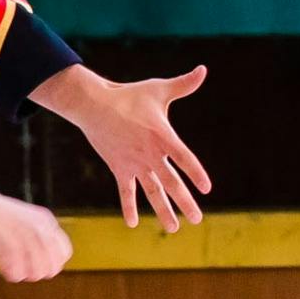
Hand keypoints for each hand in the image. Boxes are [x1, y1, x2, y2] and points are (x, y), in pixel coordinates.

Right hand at [0, 185, 71, 284]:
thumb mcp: (20, 217)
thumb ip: (34, 234)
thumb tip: (41, 259)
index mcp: (45, 221)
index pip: (64, 253)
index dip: (50, 262)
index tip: (34, 261)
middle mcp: (41, 230)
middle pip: (53, 267)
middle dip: (37, 270)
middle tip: (18, 264)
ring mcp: (27, 240)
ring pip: (37, 274)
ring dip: (22, 272)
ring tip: (6, 262)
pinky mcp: (11, 249)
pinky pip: (17, 275)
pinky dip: (7, 272)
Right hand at [48, 63, 209, 234]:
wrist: (93, 105)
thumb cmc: (128, 96)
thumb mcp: (158, 89)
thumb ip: (184, 84)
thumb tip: (203, 70)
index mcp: (163, 137)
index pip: (185, 159)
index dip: (196, 173)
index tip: (206, 188)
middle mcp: (150, 154)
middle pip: (171, 183)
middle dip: (185, 203)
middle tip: (198, 219)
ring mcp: (133, 164)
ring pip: (151, 192)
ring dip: (163, 210)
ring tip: (174, 228)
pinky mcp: (118, 167)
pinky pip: (125, 191)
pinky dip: (129, 207)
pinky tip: (133, 223)